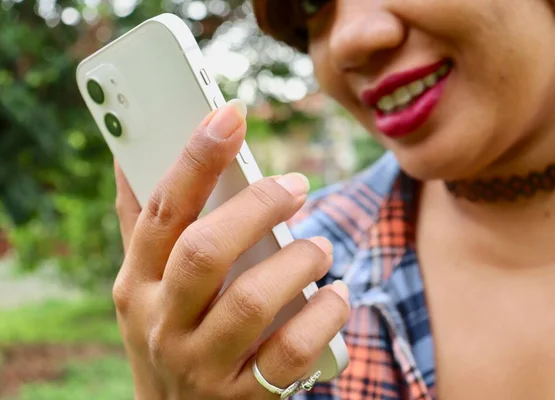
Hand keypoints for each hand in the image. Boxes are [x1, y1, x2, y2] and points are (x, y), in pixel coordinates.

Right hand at [112, 100, 350, 399]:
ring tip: (320, 246)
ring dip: (298, 261)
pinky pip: (292, 353)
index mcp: (138, 282)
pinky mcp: (242, 397)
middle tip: (295, 186)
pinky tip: (337, 295)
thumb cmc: (169, 328)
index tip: (230, 114)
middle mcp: (162, 323)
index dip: (195, 158)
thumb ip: (145, 222)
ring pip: (252, 301)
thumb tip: (128, 152)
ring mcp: (201, 364)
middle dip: (257, 207)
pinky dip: (324, 316)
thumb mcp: (145, 281)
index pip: (162, 210)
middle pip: (206, 250)